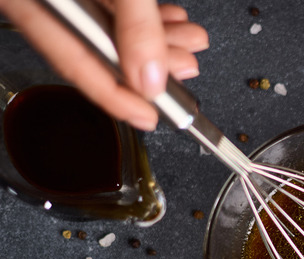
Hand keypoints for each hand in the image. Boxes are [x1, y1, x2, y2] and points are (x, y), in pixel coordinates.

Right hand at [0, 0, 208, 130]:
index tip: (149, 117)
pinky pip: (108, 3)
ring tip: (188, 44)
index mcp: (30, 2)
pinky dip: (141, 16)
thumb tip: (150, 78)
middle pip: (96, 48)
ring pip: (107, 26)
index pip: (75, 65)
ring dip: (154, 39)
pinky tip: (168, 21)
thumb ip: (135, 24)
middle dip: (149, 64)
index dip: (116, 98)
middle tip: (184, 70)